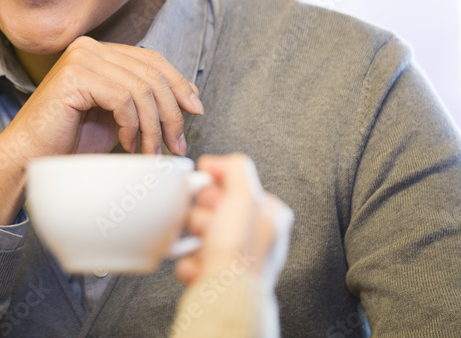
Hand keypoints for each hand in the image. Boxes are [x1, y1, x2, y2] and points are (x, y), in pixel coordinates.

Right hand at [0, 37, 202, 223]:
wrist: (29, 158)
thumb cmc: (69, 142)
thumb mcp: (117, 117)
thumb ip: (143, 102)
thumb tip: (189, 99)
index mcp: (99, 52)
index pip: (152, 59)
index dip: (179, 83)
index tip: (196, 109)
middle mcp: (90, 48)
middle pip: (151, 73)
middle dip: (171, 112)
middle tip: (177, 144)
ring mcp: (81, 59)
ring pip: (141, 88)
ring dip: (153, 126)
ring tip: (149, 152)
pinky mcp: (75, 76)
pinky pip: (123, 99)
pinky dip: (132, 126)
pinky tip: (127, 144)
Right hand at [175, 154, 292, 289]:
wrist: (223, 296)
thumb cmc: (239, 253)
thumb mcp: (243, 195)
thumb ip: (234, 167)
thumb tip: (216, 163)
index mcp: (271, 215)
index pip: (236, 185)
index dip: (216, 187)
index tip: (210, 194)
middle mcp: (258, 237)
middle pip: (216, 208)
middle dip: (203, 214)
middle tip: (206, 224)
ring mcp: (238, 257)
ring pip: (202, 233)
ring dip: (193, 238)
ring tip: (201, 246)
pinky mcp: (219, 275)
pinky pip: (193, 257)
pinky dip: (189, 260)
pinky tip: (197, 264)